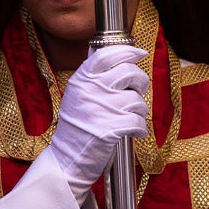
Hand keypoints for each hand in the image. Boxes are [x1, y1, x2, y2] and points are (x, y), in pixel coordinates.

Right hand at [51, 43, 148, 200]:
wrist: (67, 158)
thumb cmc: (77, 126)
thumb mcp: (77, 94)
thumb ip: (92, 75)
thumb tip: (108, 50)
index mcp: (81, 80)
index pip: (107, 54)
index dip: (128, 51)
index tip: (140, 53)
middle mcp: (90, 91)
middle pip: (129, 72)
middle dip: (140, 81)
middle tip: (137, 90)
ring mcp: (100, 109)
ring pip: (137, 100)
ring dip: (139, 110)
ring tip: (129, 117)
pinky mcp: (109, 129)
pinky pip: (138, 122)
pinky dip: (140, 128)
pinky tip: (133, 131)